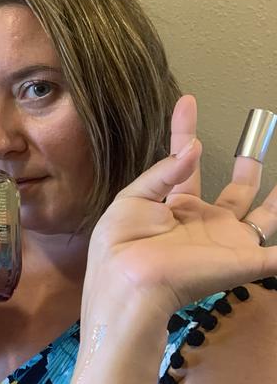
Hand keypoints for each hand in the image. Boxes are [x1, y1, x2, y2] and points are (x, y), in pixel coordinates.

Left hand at [84, 95, 276, 321]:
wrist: (130, 282)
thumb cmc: (122, 244)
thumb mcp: (133, 199)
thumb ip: (164, 172)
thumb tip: (192, 147)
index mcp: (175, 206)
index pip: (184, 161)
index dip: (185, 130)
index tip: (187, 101)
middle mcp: (205, 221)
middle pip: (236, 190)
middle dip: (248, 164)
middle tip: (261, 131)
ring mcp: (227, 240)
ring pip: (265, 217)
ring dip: (276, 199)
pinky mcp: (245, 260)